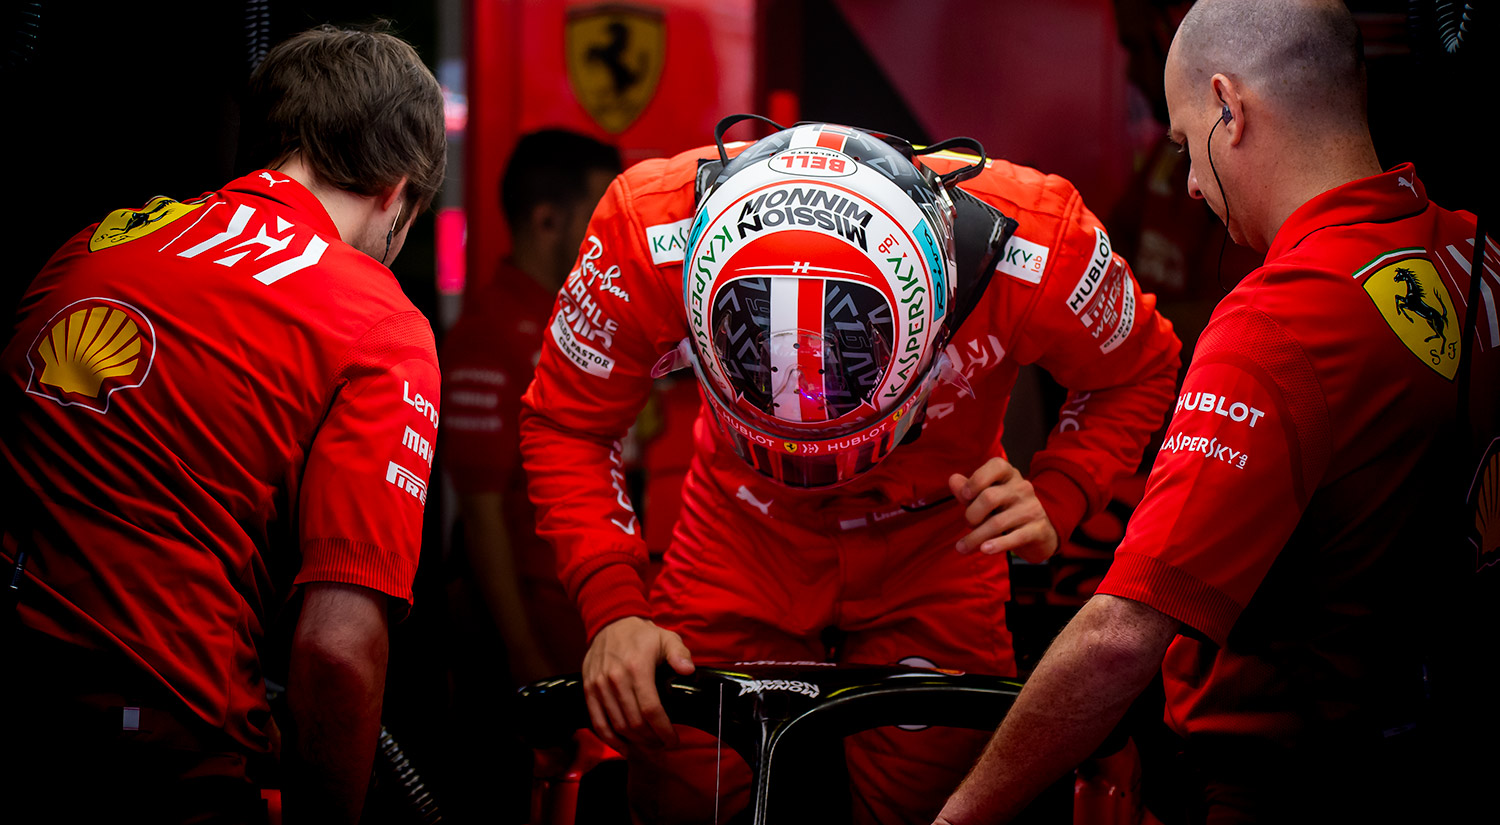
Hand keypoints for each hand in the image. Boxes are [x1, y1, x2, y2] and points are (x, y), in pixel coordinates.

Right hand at [582, 616, 694, 748]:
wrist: (610, 623)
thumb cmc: (642, 635)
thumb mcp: (667, 637)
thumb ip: (679, 653)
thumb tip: (687, 669)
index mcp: (637, 668)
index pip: (651, 709)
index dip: (663, 730)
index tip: (673, 741)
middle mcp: (616, 679)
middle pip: (634, 723)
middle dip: (652, 740)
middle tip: (663, 745)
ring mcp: (599, 686)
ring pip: (617, 726)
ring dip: (635, 743)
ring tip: (649, 747)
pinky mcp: (588, 690)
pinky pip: (598, 723)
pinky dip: (611, 740)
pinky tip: (625, 748)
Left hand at [948, 457, 1058, 563]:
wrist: (1037, 534)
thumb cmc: (1004, 510)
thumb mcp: (984, 498)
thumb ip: (967, 490)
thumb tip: (953, 480)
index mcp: (1009, 475)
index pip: (997, 465)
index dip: (977, 479)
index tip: (965, 495)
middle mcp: (1022, 488)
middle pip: (989, 497)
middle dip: (971, 515)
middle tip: (968, 523)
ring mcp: (1031, 508)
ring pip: (997, 523)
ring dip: (975, 537)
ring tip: (963, 547)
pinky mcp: (1038, 529)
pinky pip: (1014, 538)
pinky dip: (997, 545)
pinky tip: (984, 550)